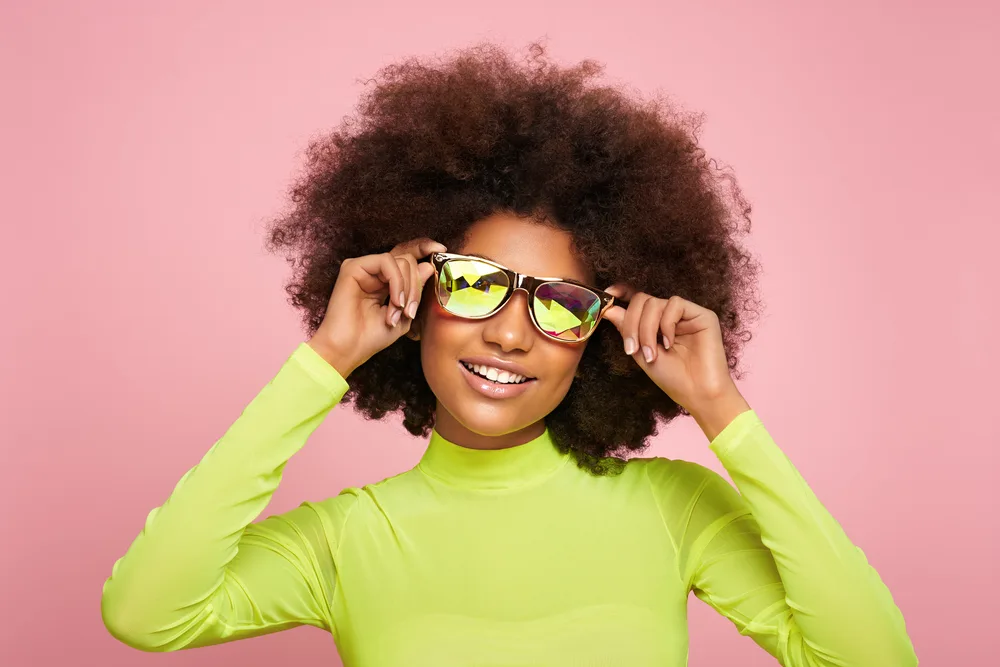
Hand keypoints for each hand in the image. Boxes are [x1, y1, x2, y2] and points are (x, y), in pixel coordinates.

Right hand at [307, 237, 446, 376]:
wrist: (349, 349)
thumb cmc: (372, 337)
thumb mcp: (405, 315)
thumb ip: (416, 290)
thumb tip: (427, 265)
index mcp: (385, 281)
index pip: (407, 258)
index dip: (424, 248)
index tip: (441, 248)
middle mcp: (374, 271)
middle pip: (408, 259)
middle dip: (417, 286)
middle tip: (410, 311)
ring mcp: (364, 268)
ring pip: (401, 260)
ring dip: (407, 287)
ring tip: (400, 311)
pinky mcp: (353, 266)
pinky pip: (387, 261)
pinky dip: (397, 281)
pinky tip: (395, 301)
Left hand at [601, 285, 738, 413]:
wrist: (698, 394)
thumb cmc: (672, 378)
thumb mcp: (640, 353)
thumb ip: (627, 330)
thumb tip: (609, 309)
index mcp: (656, 323)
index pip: (638, 300)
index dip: (622, 292)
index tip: (607, 294)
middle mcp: (670, 316)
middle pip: (642, 300)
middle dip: (631, 324)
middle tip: (632, 349)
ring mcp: (686, 314)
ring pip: (655, 303)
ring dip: (646, 329)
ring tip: (651, 354)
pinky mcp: (702, 314)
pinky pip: (675, 304)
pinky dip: (666, 324)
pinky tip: (670, 343)